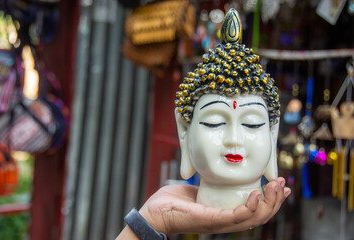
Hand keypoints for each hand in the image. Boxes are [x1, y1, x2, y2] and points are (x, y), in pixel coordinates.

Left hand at [139, 177, 290, 235]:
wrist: (154, 212)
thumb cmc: (173, 202)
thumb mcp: (198, 189)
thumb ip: (211, 186)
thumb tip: (219, 175)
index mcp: (224, 214)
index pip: (255, 211)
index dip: (271, 201)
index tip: (281, 186)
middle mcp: (225, 221)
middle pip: (260, 216)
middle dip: (276, 200)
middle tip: (283, 183)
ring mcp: (220, 223)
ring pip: (254, 218)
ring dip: (269, 202)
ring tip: (276, 186)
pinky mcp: (212, 220)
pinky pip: (237, 216)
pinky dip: (250, 206)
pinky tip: (257, 192)